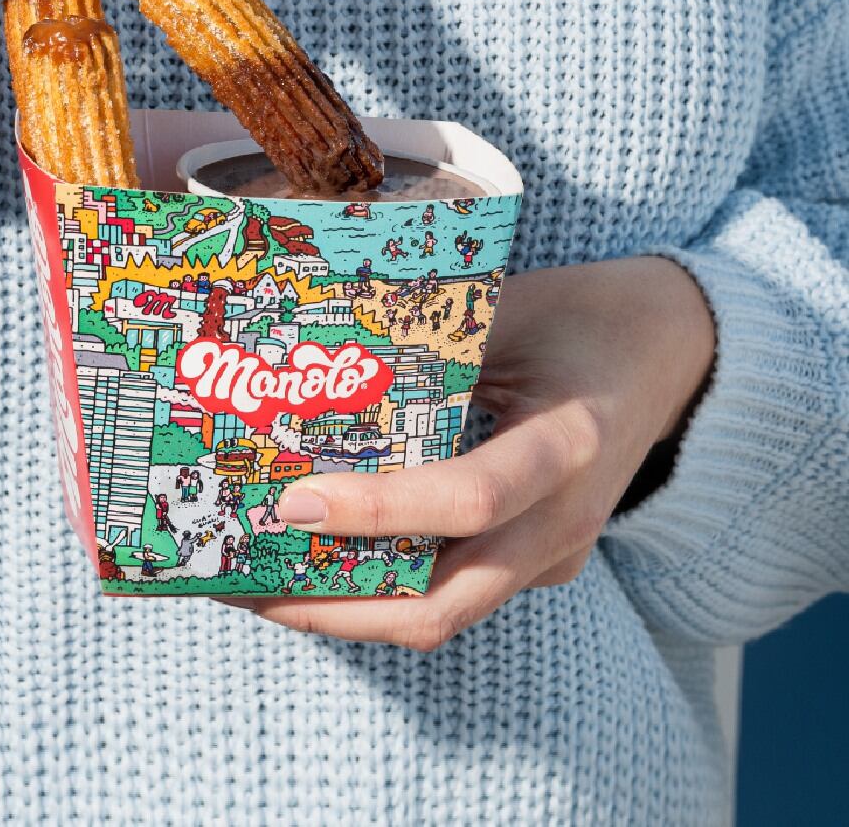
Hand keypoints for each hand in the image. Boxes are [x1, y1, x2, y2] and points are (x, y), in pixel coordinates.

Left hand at [232, 256, 715, 649]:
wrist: (675, 352)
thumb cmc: (586, 316)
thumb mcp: (512, 307)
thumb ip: (429, 338)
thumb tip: (315, 363)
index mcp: (569, 442)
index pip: (469, 499)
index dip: (377, 511)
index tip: (292, 501)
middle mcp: (566, 519)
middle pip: (446, 603)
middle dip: (334, 607)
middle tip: (242, 579)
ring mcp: (557, 552)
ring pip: (445, 610)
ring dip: (347, 608)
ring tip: (258, 578)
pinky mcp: (541, 561)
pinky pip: (457, 590)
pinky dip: (385, 587)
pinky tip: (322, 556)